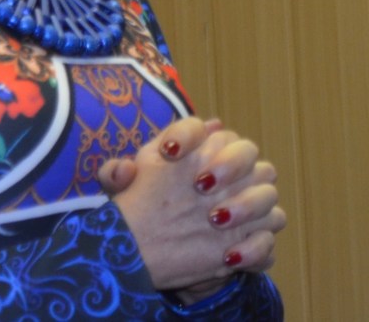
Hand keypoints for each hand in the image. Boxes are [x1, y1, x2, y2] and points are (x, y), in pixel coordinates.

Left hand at [108, 118, 284, 295]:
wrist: (159, 250)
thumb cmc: (143, 209)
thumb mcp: (121, 194)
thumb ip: (115, 177)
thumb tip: (126, 168)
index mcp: (195, 151)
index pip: (198, 128)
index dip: (186, 134)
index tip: (167, 152)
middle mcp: (228, 171)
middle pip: (247, 150)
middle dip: (230, 162)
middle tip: (202, 183)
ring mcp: (247, 205)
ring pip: (268, 193)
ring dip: (247, 204)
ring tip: (215, 219)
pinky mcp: (254, 241)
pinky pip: (268, 241)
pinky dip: (254, 249)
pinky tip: (229, 256)